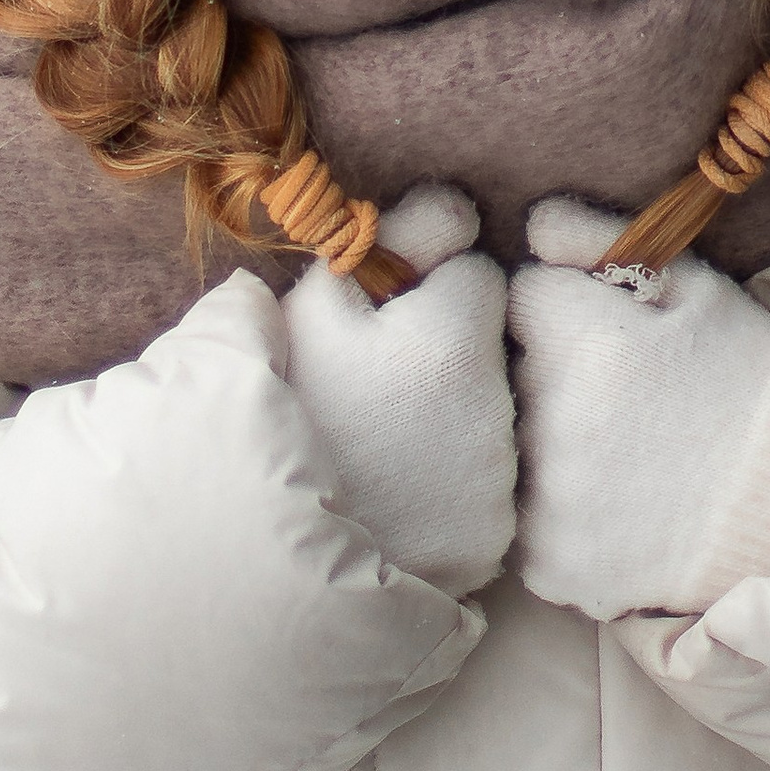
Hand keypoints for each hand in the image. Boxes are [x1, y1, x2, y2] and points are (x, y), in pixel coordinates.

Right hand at [282, 186, 515, 595]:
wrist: (269, 557)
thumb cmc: (286, 410)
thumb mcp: (311, 308)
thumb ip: (380, 241)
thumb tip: (453, 212)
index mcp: (456, 339)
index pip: (481, 272)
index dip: (431, 282)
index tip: (390, 309)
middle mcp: (499, 410)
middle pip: (490, 347)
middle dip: (446, 346)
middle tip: (379, 377)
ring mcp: (500, 485)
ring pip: (490, 414)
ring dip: (451, 411)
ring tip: (383, 437)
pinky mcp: (492, 542)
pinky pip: (485, 485)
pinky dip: (453, 479)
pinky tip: (400, 489)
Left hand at [507, 200, 769, 620]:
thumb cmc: (748, 378)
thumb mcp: (694, 286)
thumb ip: (601, 238)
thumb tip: (532, 223)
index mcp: (583, 340)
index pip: (522, 297)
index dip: (565, 310)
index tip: (610, 335)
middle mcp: (552, 422)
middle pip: (511, 375)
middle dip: (552, 374)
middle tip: (626, 399)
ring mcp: (549, 502)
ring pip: (513, 449)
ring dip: (551, 446)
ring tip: (626, 455)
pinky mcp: (552, 564)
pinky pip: (527, 526)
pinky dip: (561, 519)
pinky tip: (620, 507)